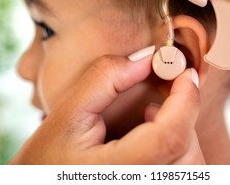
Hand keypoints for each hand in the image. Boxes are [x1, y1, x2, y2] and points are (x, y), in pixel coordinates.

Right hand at [10, 54, 203, 163]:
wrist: (38, 184)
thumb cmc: (47, 157)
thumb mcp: (67, 113)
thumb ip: (105, 79)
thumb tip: (148, 57)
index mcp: (116, 170)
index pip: (170, 135)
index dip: (186, 99)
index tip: (185, 71)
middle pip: (188, 153)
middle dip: (184, 114)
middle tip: (166, 90)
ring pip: (191, 166)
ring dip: (182, 133)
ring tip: (151, 116)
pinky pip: (182, 172)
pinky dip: (178, 151)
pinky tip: (152, 138)